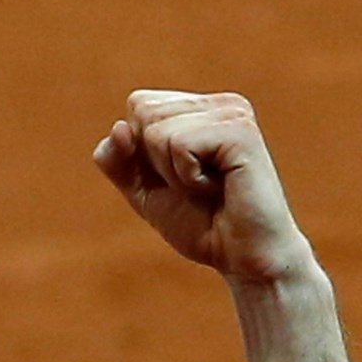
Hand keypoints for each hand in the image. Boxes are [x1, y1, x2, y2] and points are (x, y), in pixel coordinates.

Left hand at [92, 90, 312, 284]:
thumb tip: (118, 127)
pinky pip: (179, 144)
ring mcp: (233, 113)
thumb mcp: (143, 190)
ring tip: (208, 187)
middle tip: (195, 184)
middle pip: (143, 110)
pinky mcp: (241, 131)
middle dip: (155, 161)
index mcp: (200, 108)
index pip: (138, 104)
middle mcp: (219, 104)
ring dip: (173, 173)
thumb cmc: (200, 223)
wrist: (244, 257)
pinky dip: (188, 178)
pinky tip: (219, 187)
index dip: (140, 150)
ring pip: (157, 130)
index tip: (178, 176)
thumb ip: (117, 159)